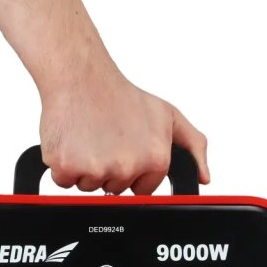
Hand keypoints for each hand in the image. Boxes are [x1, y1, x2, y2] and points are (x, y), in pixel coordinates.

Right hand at [40, 69, 209, 194]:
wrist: (82, 77)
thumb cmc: (121, 95)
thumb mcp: (168, 115)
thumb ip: (193, 146)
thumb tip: (202, 177)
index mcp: (155, 159)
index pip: (142, 189)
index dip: (132, 172)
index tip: (125, 151)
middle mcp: (127, 167)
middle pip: (114, 189)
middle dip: (108, 169)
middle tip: (105, 139)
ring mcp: (96, 169)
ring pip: (88, 187)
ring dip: (85, 167)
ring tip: (90, 137)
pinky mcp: (67, 167)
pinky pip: (64, 181)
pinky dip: (64, 165)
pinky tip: (73, 140)